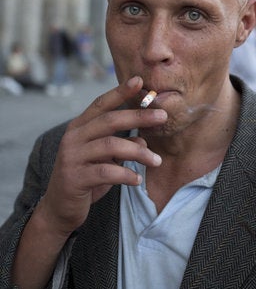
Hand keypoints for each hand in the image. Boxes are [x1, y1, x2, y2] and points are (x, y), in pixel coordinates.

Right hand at [38, 76, 166, 236]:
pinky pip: (106, 172)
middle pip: (109, 120)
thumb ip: (121, 146)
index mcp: (79, 127)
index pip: (101, 104)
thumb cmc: (86, 177)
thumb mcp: (105, 158)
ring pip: (111, 145)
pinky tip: (137, 180)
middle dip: (138, 116)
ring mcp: (72, 157)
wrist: (60, 207)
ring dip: (138, 152)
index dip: (120, 92)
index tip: (139, 81)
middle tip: (162, 116)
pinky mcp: (75, 177)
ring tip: (156, 160)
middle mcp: (73, 137)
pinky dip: (125, 174)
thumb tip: (144, 141)